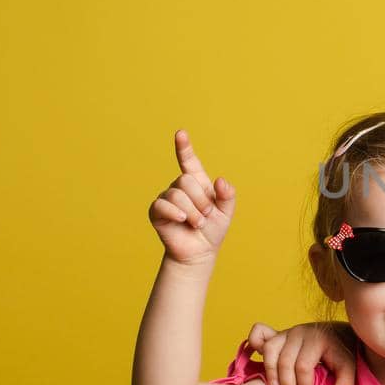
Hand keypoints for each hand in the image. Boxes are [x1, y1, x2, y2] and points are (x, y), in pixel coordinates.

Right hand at [147, 129, 235, 264]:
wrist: (199, 252)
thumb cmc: (212, 230)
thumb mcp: (226, 212)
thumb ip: (228, 195)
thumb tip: (221, 180)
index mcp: (197, 183)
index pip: (189, 161)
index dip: (184, 147)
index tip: (180, 133)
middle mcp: (180, 187)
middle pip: (186, 180)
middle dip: (200, 200)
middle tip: (205, 215)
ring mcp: (166, 198)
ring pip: (177, 194)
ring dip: (192, 211)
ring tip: (196, 223)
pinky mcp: (156, 211)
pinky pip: (162, 205)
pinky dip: (175, 213)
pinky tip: (182, 220)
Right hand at [242, 320, 358, 384]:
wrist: (337, 333)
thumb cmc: (341, 352)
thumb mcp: (349, 365)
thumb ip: (346, 381)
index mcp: (317, 339)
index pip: (304, 365)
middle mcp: (300, 333)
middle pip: (285, 360)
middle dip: (287, 384)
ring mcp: (287, 332)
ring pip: (271, 350)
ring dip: (270, 371)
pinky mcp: (278, 335)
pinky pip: (260, 334)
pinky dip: (255, 345)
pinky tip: (258, 362)